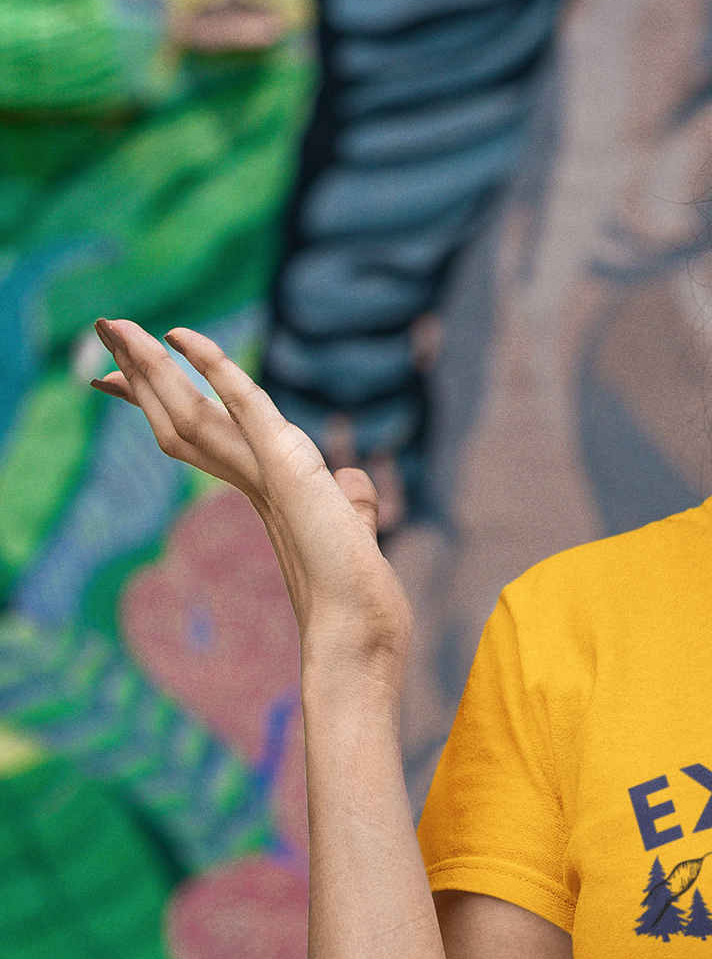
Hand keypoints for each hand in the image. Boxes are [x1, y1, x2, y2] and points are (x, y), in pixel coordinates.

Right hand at [91, 319, 410, 682]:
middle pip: (181, 418)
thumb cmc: (359, 599)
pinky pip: (246, 405)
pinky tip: (184, 338)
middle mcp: (252, 481)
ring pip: (190, 411)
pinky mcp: (285, 468)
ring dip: (153, 365)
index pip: (205, 437)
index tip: (129, 378)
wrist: (358, 634)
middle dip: (143, 374)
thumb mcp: (354, 534)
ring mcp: (263, 474)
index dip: (166, 403)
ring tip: (113, 324)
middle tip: (104, 330)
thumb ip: (350, 504)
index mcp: (263, 492)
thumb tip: (355, 484)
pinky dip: (217, 369)